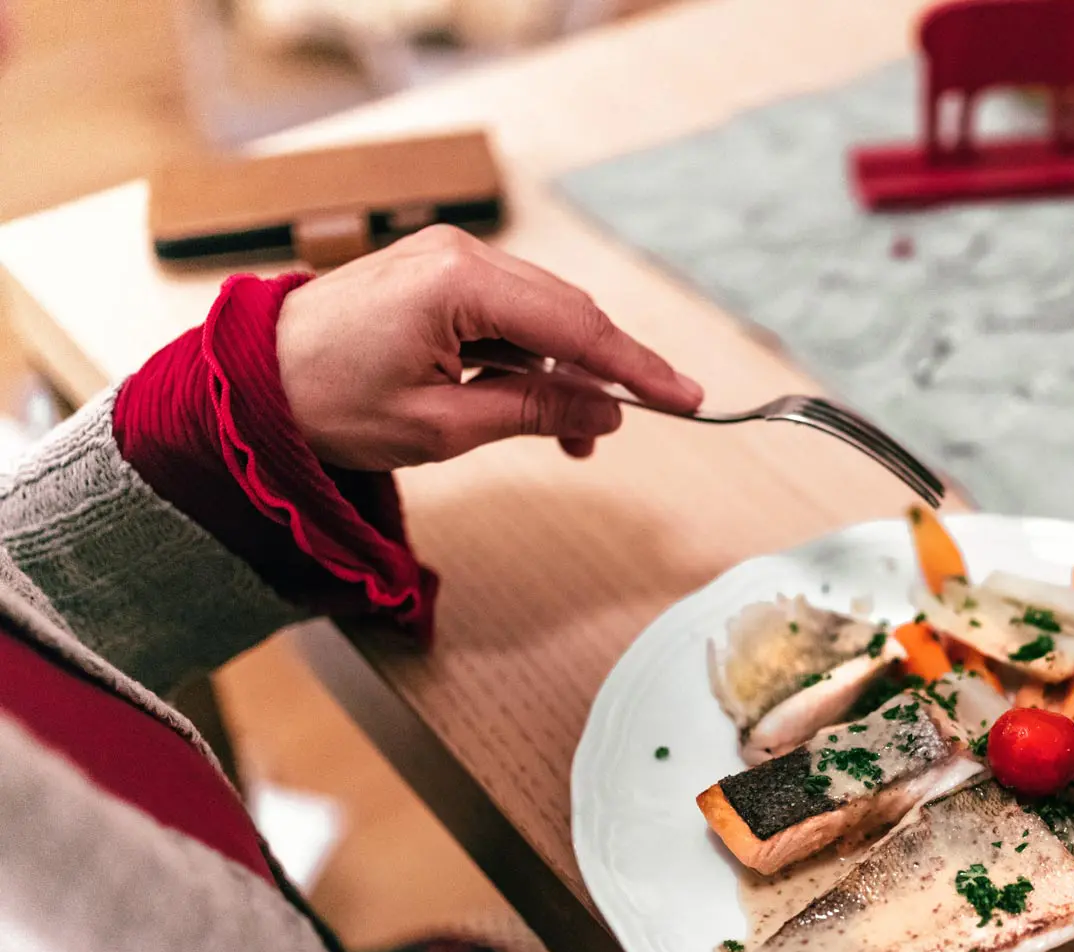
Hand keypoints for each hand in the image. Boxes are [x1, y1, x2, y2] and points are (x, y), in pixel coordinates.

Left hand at [275, 225, 701, 469]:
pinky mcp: (437, 273)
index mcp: (460, 284)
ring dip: (564, 373)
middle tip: (617, 435)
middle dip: (602, 375)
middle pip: (567, 314)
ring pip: (542, 315)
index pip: (576, 328)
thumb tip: (606, 413)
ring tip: (570, 438)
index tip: (687, 398)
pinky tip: (534, 403)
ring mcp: (448, 258)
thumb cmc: (327, 402)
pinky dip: (530, 359)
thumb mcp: (442, 425)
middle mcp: (460, 255)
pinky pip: (509, 313)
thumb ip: (534, 412)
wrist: (250, 380)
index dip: (637, 368)